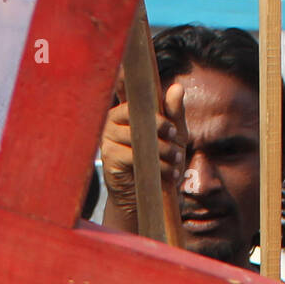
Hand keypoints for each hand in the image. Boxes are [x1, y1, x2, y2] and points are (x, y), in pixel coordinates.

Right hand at [100, 75, 185, 224]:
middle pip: (137, 114)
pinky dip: (156, 164)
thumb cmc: (158, 161)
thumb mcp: (172, 135)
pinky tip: (168, 172)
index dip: (152, 107)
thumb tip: (177, 87)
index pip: (134, 97)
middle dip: (160, 127)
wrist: (148, 196)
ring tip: (175, 159)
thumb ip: (174, 112)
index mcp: (124, 111)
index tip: (170, 126)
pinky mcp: (109, 158)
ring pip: (138, 135)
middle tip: (175, 137)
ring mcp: (107, 139)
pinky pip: (135, 155)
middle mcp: (110, 121)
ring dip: (162, 149)